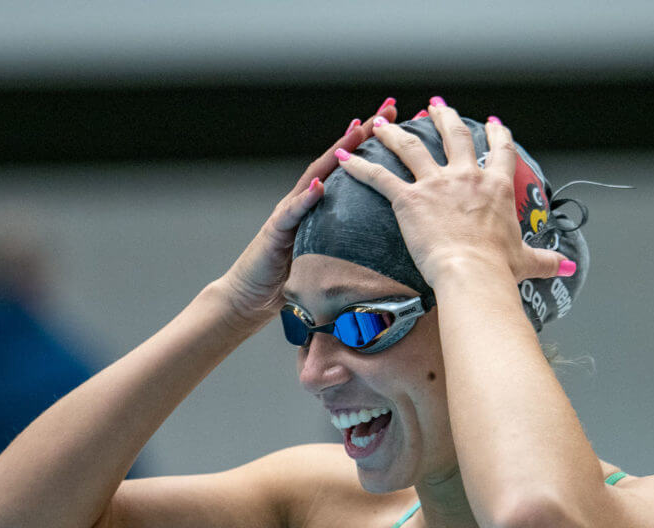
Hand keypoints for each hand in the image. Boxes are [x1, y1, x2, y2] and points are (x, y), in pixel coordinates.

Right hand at [218, 99, 399, 327]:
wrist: (251, 294)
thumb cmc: (292, 276)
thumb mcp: (330, 253)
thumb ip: (351, 240)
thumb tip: (388, 242)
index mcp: (322, 203)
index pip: (353, 167)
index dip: (375, 143)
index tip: (401, 120)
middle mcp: (306, 198)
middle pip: (337, 159)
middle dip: (362, 132)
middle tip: (387, 108)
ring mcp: (289, 210)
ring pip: (315, 175)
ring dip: (336, 153)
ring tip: (356, 132)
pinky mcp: (276, 230)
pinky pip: (292, 212)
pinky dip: (305, 198)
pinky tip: (318, 186)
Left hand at [334, 100, 568, 285]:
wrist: (473, 274)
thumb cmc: (498, 270)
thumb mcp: (527, 261)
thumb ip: (546, 260)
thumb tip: (566, 267)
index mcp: (496, 189)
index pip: (501, 153)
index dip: (498, 135)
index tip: (495, 124)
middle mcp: (466, 178)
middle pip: (454, 136)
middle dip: (443, 117)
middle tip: (436, 105)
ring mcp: (436, 185)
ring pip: (411, 148)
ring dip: (394, 132)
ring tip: (382, 121)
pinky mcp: (409, 199)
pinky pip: (380, 177)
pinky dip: (360, 166)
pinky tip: (345, 158)